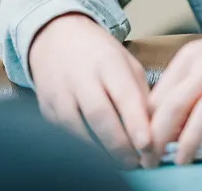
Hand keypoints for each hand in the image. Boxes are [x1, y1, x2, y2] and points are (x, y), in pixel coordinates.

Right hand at [28, 13, 152, 167]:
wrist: (55, 38)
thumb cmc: (98, 54)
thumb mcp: (126, 64)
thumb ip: (140, 95)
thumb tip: (155, 130)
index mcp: (108, 62)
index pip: (123, 94)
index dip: (135, 122)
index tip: (147, 144)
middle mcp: (81, 76)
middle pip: (99, 115)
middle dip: (119, 144)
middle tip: (135, 162)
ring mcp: (60, 92)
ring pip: (78, 129)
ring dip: (100, 151)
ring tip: (119, 162)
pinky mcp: (46, 108)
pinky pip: (64, 134)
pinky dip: (82, 146)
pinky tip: (97, 152)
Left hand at [149, 25, 201, 166]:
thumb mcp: (199, 59)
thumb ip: (179, 86)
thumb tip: (157, 124)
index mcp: (191, 57)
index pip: (161, 94)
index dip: (147, 124)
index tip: (141, 144)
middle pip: (177, 104)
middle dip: (160, 136)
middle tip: (153, 158)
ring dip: (189, 142)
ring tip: (181, 161)